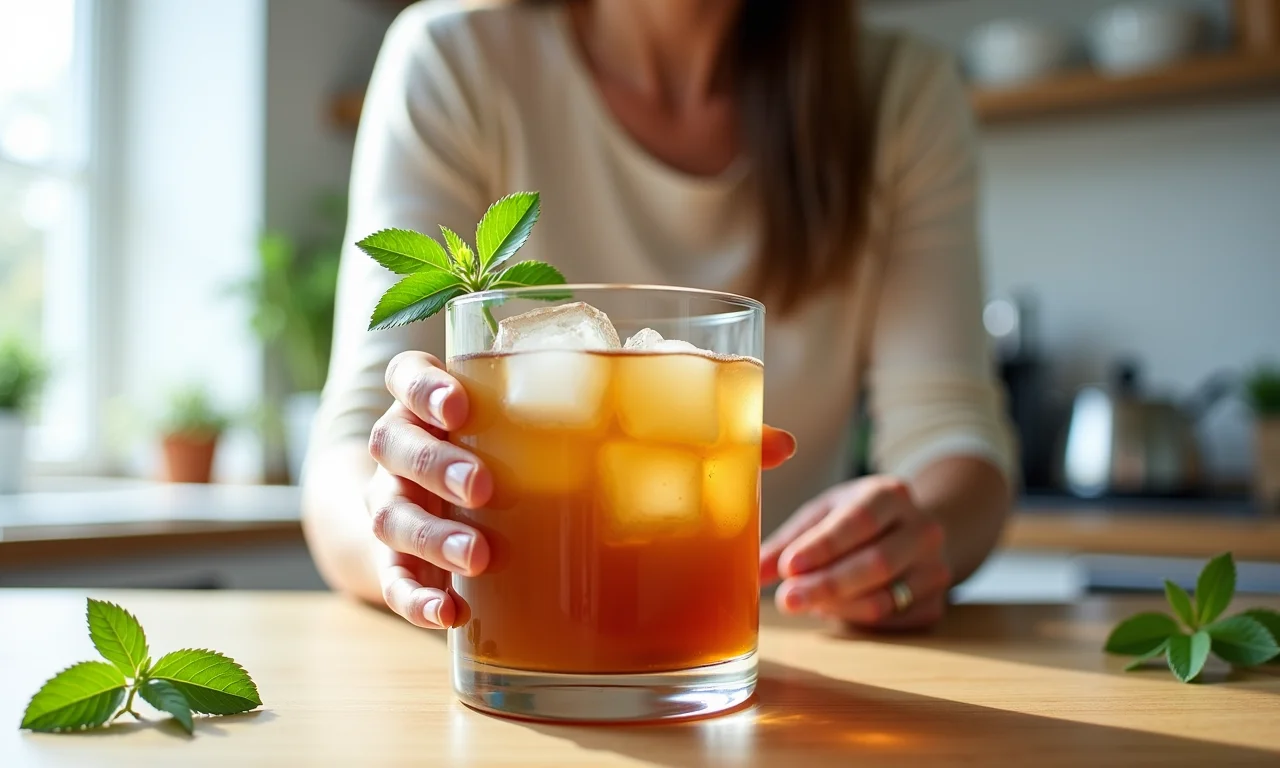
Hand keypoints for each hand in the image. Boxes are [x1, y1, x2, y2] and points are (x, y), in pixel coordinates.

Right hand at [366, 350, 796, 630]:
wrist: (443, 522)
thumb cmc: (531, 463)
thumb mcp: (576, 436)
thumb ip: (668, 428)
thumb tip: (776, 445)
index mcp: (452, 405)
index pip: (413, 378)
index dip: (428, 385)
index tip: (463, 401)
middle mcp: (413, 453)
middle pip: (396, 443)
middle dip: (439, 462)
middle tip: (486, 485)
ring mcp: (400, 509)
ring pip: (393, 514)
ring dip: (435, 535)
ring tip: (482, 556)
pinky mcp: (401, 568)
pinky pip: (397, 583)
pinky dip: (419, 598)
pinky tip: (454, 614)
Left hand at [760, 476, 951, 629]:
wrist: (912, 532)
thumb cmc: (854, 520)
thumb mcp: (822, 515)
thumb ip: (788, 541)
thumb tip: (752, 570)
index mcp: (890, 494)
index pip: (860, 520)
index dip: (823, 546)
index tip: (788, 567)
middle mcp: (923, 529)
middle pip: (876, 563)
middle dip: (826, 584)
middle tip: (786, 600)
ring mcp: (935, 568)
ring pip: (883, 598)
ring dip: (835, 606)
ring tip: (801, 601)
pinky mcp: (937, 603)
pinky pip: (891, 621)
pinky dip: (854, 619)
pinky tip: (831, 609)